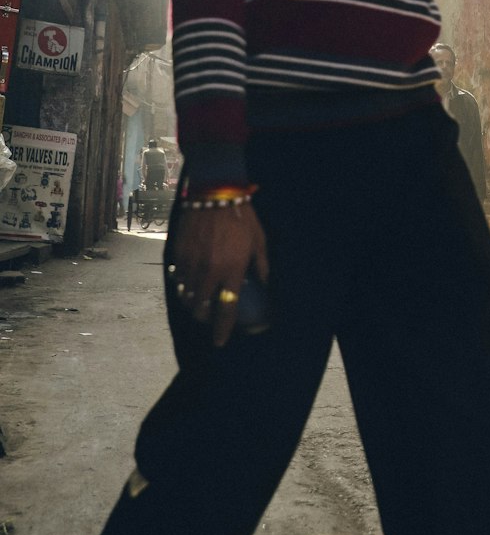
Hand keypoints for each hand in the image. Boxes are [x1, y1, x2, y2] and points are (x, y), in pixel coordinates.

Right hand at [169, 201, 269, 347]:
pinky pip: (177, 278)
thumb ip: (261, 266)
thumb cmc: (243, 217)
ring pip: (186, 295)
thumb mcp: (259, 241)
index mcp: (232, 271)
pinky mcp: (178, 253)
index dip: (222, 329)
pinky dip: (182, 285)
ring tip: (197, 302)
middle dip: (203, 318)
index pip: (226, 309)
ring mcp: (191, 263)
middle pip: (200, 308)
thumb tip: (265, 284)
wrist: (216, 192)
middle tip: (208, 317)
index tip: (220, 342)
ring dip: (191, 303)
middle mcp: (209, 272)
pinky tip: (187, 283)